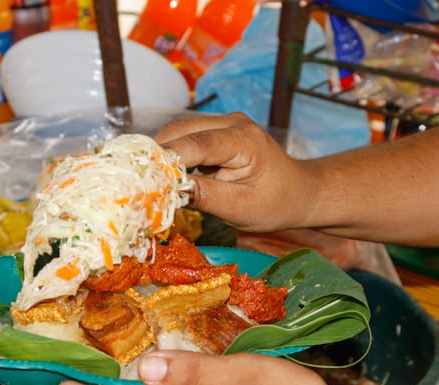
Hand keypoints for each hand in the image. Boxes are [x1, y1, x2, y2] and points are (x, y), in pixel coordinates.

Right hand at [156, 113, 309, 232]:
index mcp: (242, 140)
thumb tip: (167, 191)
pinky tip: (165, 175)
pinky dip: (172, 154)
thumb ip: (203, 196)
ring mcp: (224, 123)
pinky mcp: (218, 131)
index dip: (165, 159)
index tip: (142, 177)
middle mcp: (232, 123)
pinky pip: (186, 137)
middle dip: (157, 155)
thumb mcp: (239, 208)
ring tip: (149, 179)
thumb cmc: (275, 203)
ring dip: (162, 154)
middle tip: (138, 181)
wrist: (299, 192)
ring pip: (179, 131)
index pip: (195, 144)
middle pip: (180, 130)